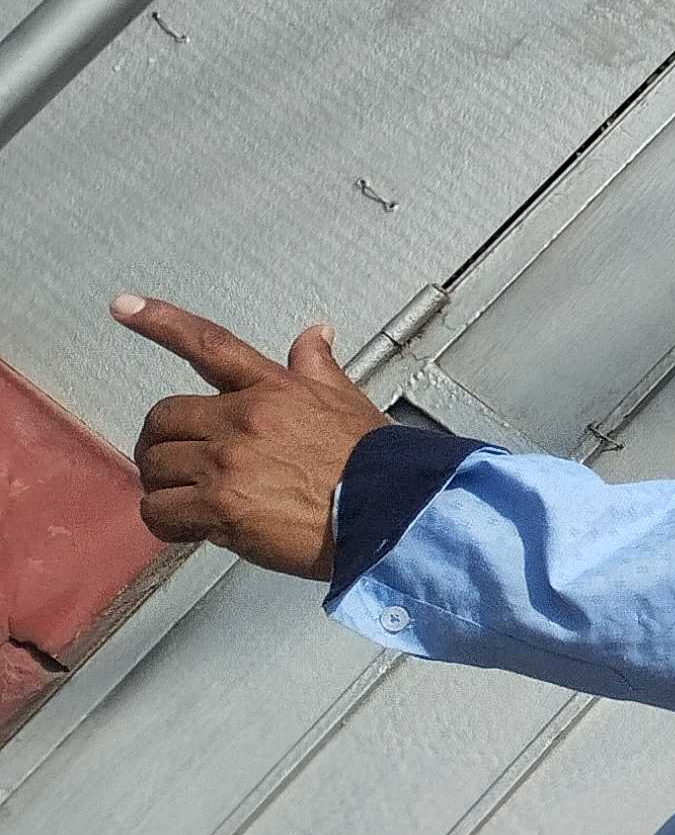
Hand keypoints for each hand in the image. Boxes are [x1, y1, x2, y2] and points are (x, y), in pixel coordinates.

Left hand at [115, 295, 388, 579]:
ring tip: (193, 501)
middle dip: (162, 442)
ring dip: (167, 485)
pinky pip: (159, 510)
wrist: (390, 511)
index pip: (210, 345)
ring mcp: (228, 461)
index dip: (162, 322)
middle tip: (176, 463)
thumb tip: (315, 334)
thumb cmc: (377, 463)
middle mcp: (244, 418)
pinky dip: (166, 522)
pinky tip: (191, 528)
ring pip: (156, 466)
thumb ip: (319, 367)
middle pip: (164, 417)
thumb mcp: (350, 401)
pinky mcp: (220, 506)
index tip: (124, 306)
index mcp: (273, 389)